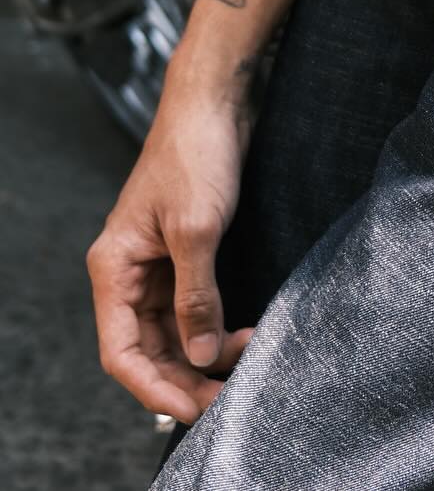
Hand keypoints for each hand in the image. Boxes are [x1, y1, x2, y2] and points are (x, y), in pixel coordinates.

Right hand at [86, 87, 257, 422]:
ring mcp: (157, 263)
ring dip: (203, 353)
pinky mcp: (185, 251)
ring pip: (172, 330)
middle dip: (183, 377)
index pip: (119, 351)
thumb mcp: (197, 230)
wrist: (215, 101)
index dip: (152, 386)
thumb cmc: (195, 153)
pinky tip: (241, 334)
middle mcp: (129, 271)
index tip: (191, 407)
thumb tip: (198, 355)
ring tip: (245, 360)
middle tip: (226, 396)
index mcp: (114, 268)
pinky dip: (213, 325)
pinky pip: (192, 306)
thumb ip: (196, 296)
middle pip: (147, 347)